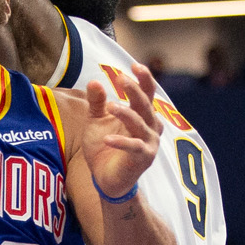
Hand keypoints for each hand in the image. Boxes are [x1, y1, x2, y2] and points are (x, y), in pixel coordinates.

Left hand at [81, 63, 163, 198]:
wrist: (105, 178)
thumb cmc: (104, 146)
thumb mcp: (96, 121)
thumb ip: (97, 102)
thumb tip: (95, 80)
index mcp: (141, 114)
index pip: (146, 93)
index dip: (143, 79)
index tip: (133, 65)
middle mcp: (150, 126)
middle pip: (145, 104)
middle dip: (135, 90)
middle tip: (121, 78)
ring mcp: (149, 142)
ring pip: (141, 123)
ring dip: (126, 114)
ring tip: (111, 107)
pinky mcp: (143, 158)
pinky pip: (134, 147)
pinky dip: (121, 142)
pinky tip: (107, 139)